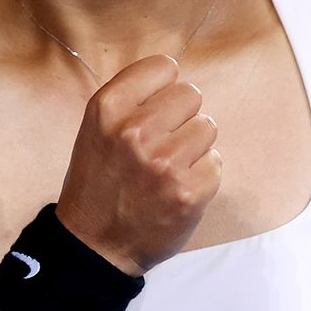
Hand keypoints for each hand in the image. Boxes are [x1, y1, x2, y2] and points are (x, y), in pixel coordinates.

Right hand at [54, 54, 221, 275]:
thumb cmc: (98, 183)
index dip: (163, 88)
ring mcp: (165, 163)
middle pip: (190, 94)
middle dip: (181, 116)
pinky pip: (216, 162)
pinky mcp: (189, 191)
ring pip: (207, 126)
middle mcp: (135, 131)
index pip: (163, 67)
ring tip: (169, 166)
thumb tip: (175, 79)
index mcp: (108, 109)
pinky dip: (202, 175)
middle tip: (163, 141)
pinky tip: (177, 187)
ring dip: (194, 145)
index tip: (156, 106)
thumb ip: (132, 100)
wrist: (95, 244)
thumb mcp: (96, 129)